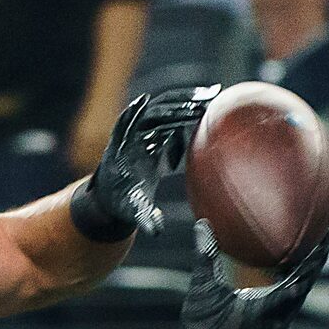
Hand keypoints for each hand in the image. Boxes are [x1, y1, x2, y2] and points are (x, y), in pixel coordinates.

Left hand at [73, 84, 215, 243]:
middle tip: (201, 102)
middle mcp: (136, 135)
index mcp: (125, 149)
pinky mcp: (161, 132)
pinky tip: (211, 102)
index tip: (144, 101)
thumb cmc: (123, 202)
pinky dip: (191, 110)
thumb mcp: (134, 210)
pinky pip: (176, 116)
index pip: (129, 126)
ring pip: (166, 109)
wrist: (116, 195)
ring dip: (186, 102)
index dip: (134, 113)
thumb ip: (145, 217)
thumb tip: (156, 230)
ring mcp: (149, 131)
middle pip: (154, 112)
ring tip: (212, 97)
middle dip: (175, 105)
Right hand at [177, 223, 328, 328]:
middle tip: (326, 235)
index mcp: (263, 310)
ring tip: (313, 250)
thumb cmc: (200, 325)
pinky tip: (292, 272)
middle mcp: (277, 322)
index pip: (298, 282)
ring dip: (306, 274)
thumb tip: (201, 223)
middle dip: (317, 261)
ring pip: (299, 297)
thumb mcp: (202, 289)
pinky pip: (290, 305)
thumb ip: (206, 256)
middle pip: (305, 286)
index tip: (324, 240)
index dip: (313, 260)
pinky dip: (294, 287)